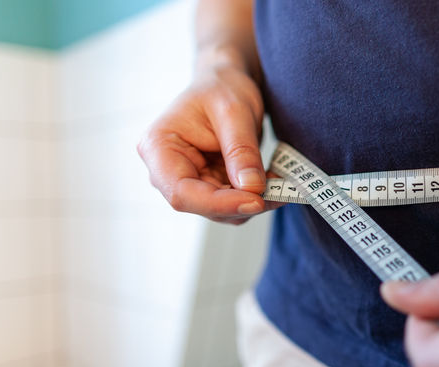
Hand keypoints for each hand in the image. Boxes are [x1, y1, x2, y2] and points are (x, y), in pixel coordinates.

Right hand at [138, 60, 275, 224]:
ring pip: (220, 211)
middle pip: (201, 206)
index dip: (218, 203)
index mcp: (158, 147)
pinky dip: (255, 198)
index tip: (256, 200)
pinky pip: (233, 204)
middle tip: (280, 191)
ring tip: (280, 182)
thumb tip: (252, 189)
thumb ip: (241, 150)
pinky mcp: (209, 187)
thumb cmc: (222, 88)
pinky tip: (273, 182)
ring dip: (252, 203)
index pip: (181, 192)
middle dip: (241, 204)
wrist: (226, 83)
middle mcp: (166, 171)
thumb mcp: (235, 112)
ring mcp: (188, 182)